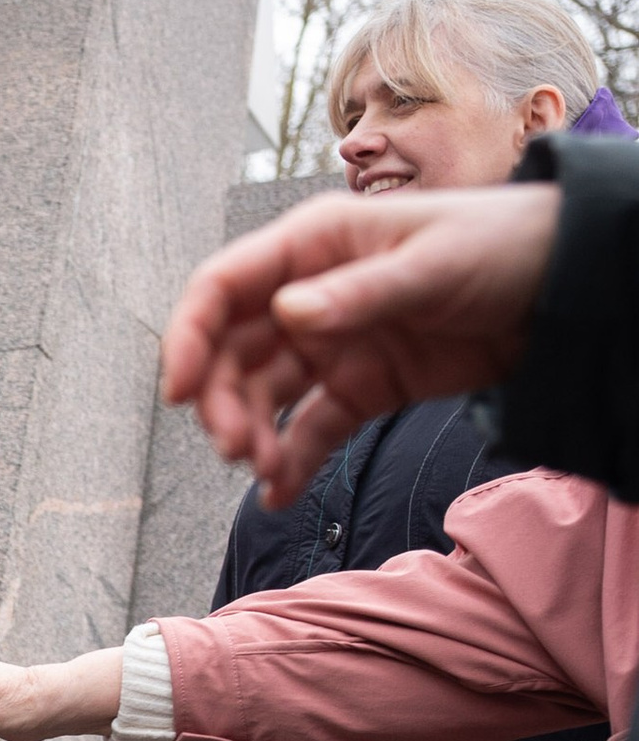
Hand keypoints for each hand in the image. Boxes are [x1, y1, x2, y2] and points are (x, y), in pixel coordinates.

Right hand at [160, 183, 559, 508]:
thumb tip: (288, 316)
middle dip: (221, 401)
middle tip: (235, 447)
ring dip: (251, 434)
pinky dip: (291, 463)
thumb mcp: (430, 266)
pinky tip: (279, 495)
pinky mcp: (363, 387)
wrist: (563, 287)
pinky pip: (311, 429)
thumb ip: (358, 294)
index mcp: (313, 245)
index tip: (177, 392)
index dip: (190, 335)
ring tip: (262, 471)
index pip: (223, 288)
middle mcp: (309, 293)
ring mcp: (334, 344)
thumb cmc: (497, 248)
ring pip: (264, 395)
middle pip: (233, 351)